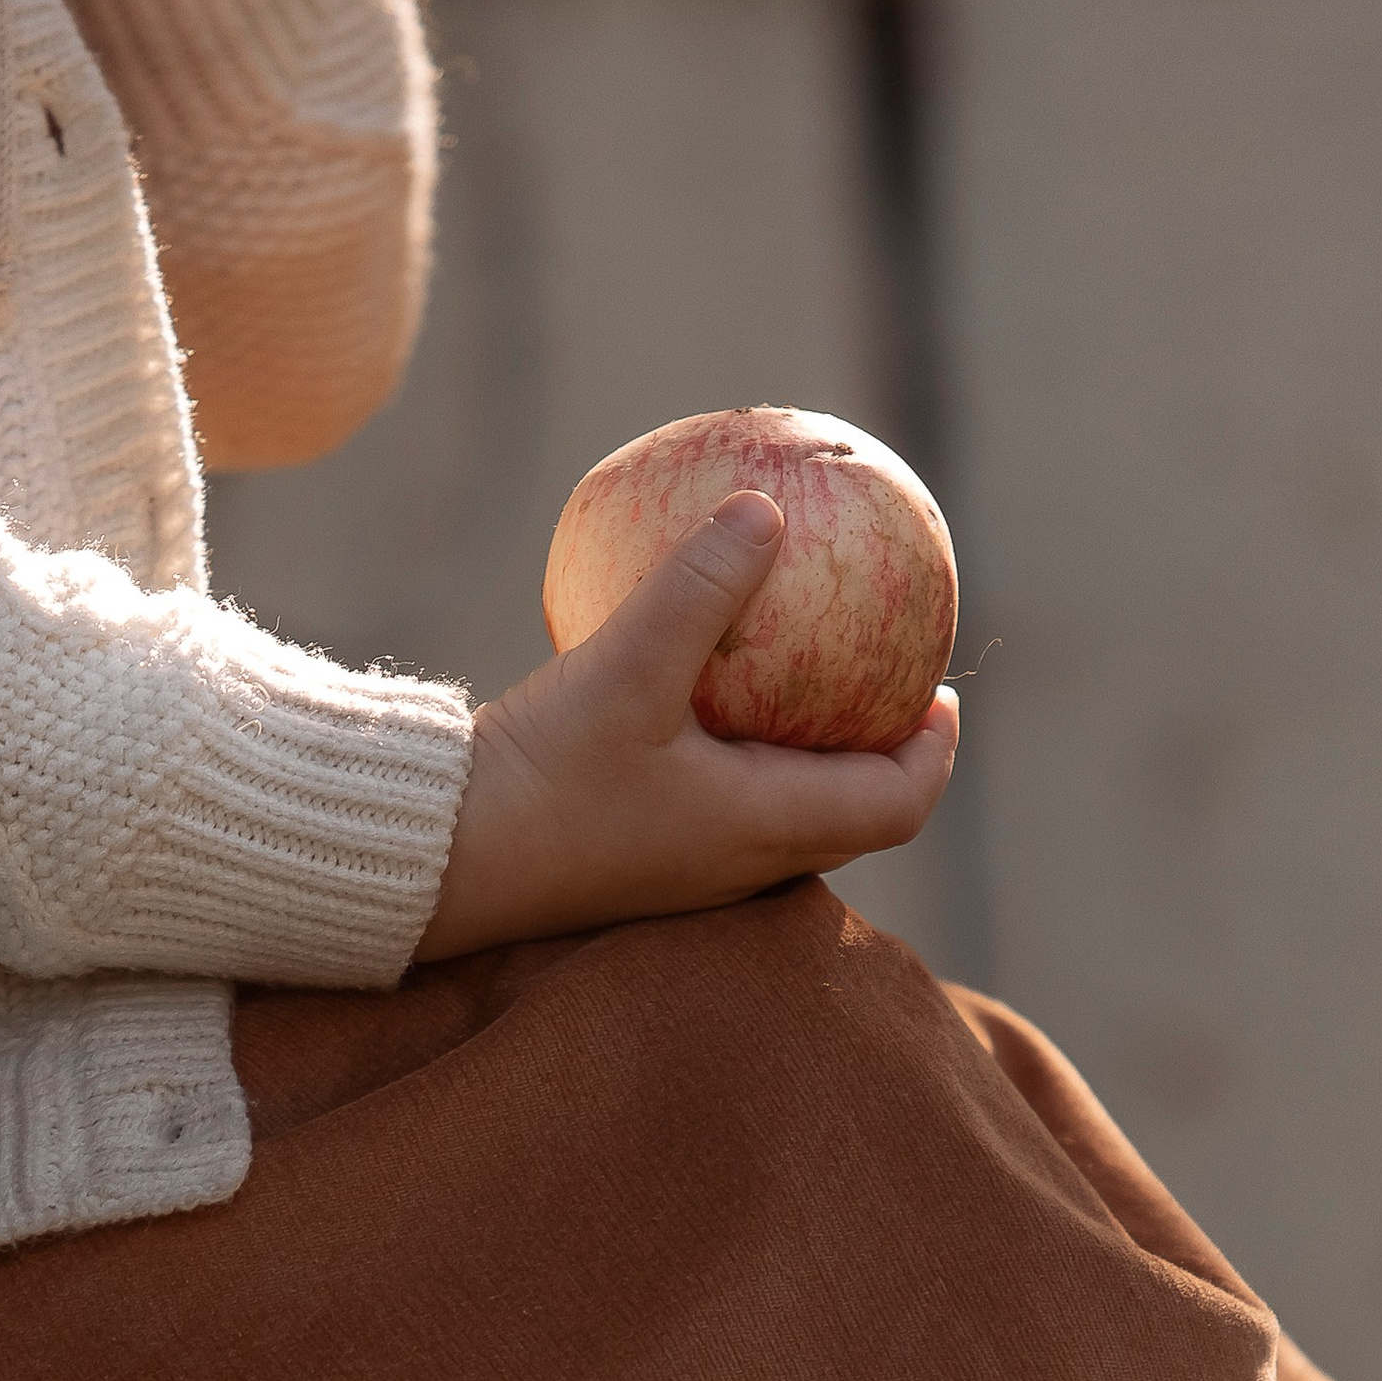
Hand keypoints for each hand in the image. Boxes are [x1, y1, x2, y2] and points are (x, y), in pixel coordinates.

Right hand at [419, 494, 958, 961]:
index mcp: (763, 830)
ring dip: (813, 760)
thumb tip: (767, 508)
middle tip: (892, 684)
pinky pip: (723, 806)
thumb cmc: (541, 780)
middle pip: (851, 818)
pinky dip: (743, 758)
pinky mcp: (639, 859)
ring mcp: (688, 871)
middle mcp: (738, 865)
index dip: (932, 755)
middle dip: (883, 755)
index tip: (941, 696)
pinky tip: (699, 697)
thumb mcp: (624, 670)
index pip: (894, 806)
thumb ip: (699, 591)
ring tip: (808, 685)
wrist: (441, 861)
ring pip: (787, 818)